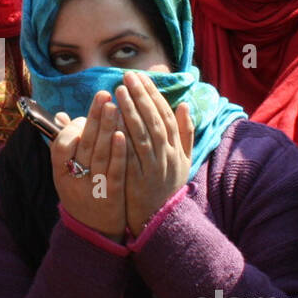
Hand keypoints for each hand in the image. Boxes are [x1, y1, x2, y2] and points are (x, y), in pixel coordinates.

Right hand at [50, 91, 127, 240]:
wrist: (94, 234)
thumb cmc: (80, 196)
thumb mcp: (66, 175)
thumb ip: (64, 146)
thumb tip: (60, 116)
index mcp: (60, 174)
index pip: (61, 146)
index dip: (72, 127)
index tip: (84, 113)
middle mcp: (74, 181)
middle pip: (83, 144)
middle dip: (93, 117)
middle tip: (104, 94)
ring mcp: (93, 189)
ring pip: (98, 154)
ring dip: (106, 128)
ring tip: (114, 106)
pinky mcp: (112, 196)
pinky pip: (114, 171)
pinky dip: (117, 152)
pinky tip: (123, 134)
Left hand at [116, 71, 191, 236]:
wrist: (160, 221)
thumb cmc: (167, 188)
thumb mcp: (183, 161)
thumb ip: (185, 133)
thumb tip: (184, 104)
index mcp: (177, 148)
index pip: (166, 114)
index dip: (154, 94)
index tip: (142, 77)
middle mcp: (168, 155)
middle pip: (155, 119)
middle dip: (141, 95)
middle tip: (128, 76)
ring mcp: (154, 167)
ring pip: (143, 133)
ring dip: (131, 109)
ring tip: (119, 90)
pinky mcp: (139, 179)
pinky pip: (131, 154)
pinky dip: (124, 136)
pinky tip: (113, 120)